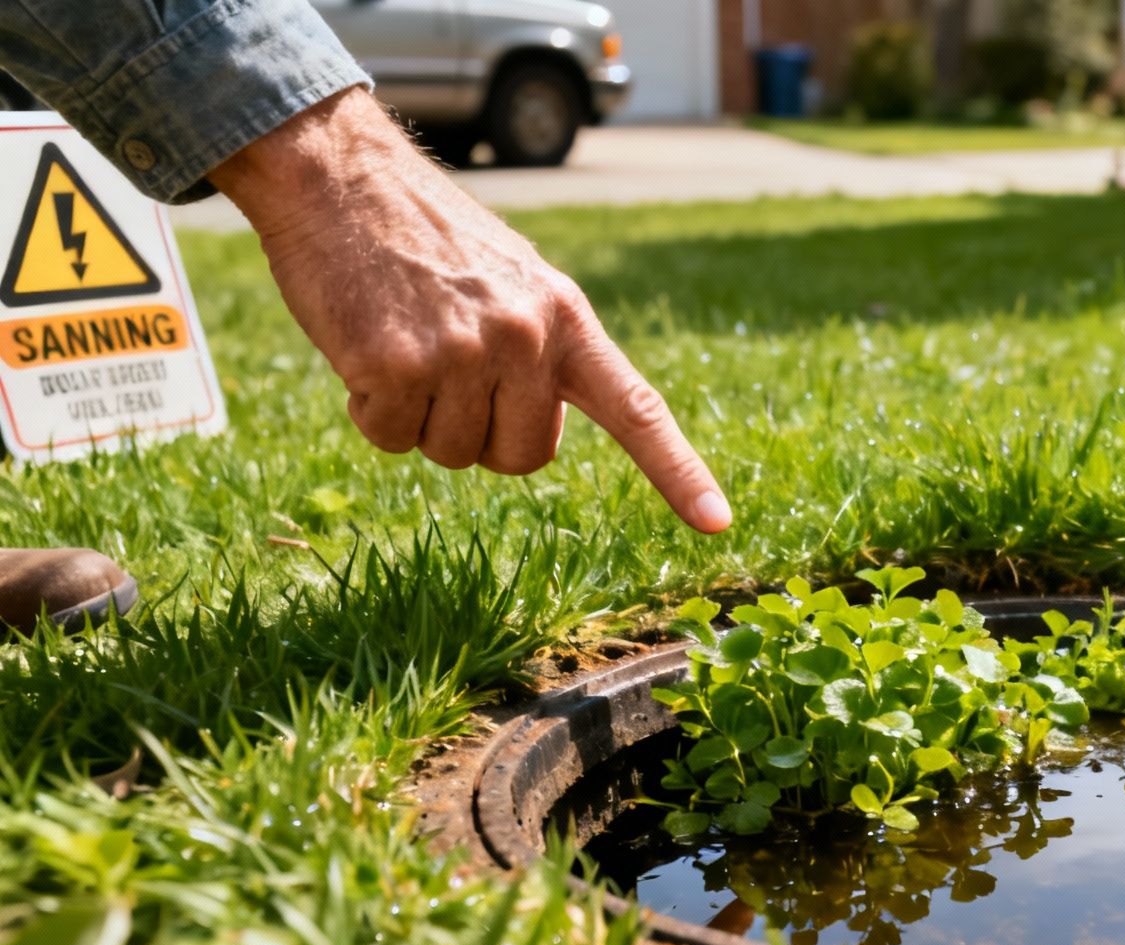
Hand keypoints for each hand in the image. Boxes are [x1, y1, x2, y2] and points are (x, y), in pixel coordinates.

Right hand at [208, 88, 729, 532]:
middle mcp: (528, 338)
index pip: (637, 409)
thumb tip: (539, 428)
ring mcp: (463, 353)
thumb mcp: (514, 282)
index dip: (678, 473)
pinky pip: (389, 438)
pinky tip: (365, 345)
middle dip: (481, 435)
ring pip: (450, 453)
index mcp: (568, 318)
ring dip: (419, 417)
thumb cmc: (427, 236)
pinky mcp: (396, 366)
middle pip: (522, 460)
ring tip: (404, 339)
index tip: (717, 522)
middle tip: (448, 368)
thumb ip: (543, 349)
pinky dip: (370, 408)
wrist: (340, 175)